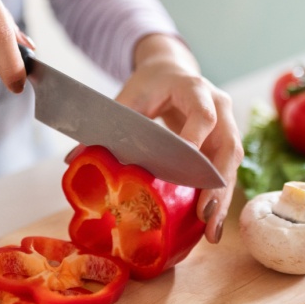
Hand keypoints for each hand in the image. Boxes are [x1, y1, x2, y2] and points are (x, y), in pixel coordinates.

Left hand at [115, 34, 243, 243]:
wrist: (171, 72)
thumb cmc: (150, 85)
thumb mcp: (129, 98)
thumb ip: (108, 126)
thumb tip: (73, 159)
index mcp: (195, 89)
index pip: (203, 114)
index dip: (196, 138)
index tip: (185, 162)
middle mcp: (220, 106)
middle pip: (228, 145)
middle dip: (216, 183)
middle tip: (204, 213)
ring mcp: (227, 126)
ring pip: (231, 165)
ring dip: (223, 199)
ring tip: (211, 231)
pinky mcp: (225, 145)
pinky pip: (226, 174)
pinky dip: (219, 199)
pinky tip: (211, 226)